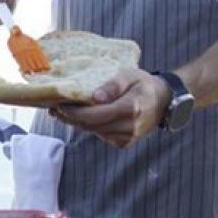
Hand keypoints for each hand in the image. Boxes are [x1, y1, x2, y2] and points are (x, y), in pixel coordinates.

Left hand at [48, 69, 169, 148]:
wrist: (163, 101)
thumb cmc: (143, 84)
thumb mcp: (129, 75)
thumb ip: (113, 85)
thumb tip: (95, 97)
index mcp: (130, 108)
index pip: (96, 115)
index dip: (75, 113)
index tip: (59, 106)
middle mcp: (129, 126)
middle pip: (92, 126)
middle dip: (70, 118)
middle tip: (53, 108)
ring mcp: (128, 137)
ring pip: (94, 132)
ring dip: (77, 123)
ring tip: (61, 112)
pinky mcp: (124, 143)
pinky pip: (101, 135)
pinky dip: (89, 127)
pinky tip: (79, 118)